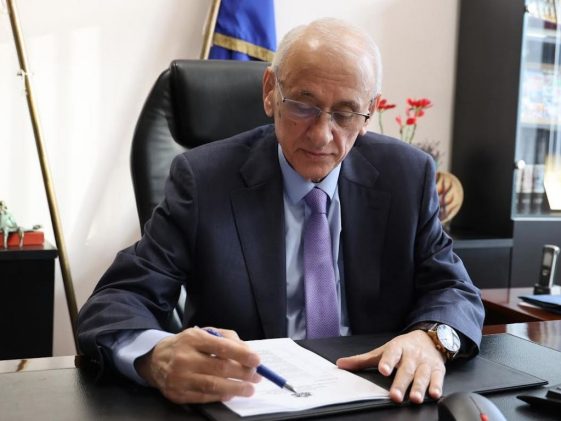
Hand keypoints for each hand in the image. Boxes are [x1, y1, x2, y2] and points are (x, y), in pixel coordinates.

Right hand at [135, 327, 260, 403]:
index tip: (257, 360)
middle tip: (256, 376)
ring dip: (236, 388)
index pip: (222, 347)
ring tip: (249, 389)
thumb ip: (227, 338)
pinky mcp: (177, 394)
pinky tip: (231, 394)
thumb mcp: (204, 333)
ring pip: (214, 385)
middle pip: (220, 368)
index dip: (242, 354)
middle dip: (243, 373)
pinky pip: (204, 397)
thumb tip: (247, 352)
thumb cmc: (186, 345)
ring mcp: (180, 378)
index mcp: (193, 338)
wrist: (155, 359)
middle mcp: (185, 358)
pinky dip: (221, 396)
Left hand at [336, 330, 445, 403]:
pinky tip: (434, 394)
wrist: (429, 339)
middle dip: (401, 383)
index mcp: (397, 348)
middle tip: (395, 395)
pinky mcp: (438, 369)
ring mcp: (425, 362)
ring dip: (419, 387)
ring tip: (415, 398)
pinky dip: (437, 386)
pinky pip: (438, 378)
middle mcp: (412, 355)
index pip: (392, 354)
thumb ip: (362, 360)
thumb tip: (341, 364)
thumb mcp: (382, 351)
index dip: (388, 361)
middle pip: (406, 369)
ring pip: (422, 375)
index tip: (383, 370)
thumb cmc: (402, 348)